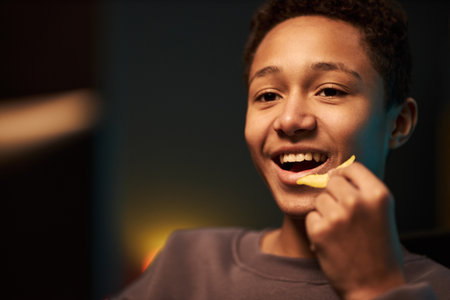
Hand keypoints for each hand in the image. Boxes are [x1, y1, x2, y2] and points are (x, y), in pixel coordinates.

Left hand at [305, 162, 405, 299]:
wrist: (376, 287)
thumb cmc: (380, 250)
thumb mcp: (381, 213)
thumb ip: (362, 192)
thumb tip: (337, 174)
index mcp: (377, 194)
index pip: (351, 167)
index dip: (344, 175)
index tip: (341, 183)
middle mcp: (357, 201)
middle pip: (332, 181)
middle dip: (333, 195)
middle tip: (342, 214)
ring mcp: (337, 215)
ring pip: (319, 199)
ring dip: (325, 212)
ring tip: (340, 232)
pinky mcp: (319, 230)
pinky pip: (311, 217)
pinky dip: (317, 228)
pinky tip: (332, 242)